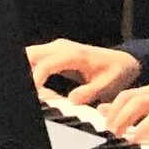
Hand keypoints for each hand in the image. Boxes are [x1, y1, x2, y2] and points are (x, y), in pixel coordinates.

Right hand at [26, 40, 141, 104]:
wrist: (123, 60)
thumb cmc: (116, 72)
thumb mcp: (108, 85)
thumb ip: (90, 92)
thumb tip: (71, 100)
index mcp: (73, 54)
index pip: (45, 64)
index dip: (36, 79)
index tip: (34, 95)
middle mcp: (61, 47)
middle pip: (31, 54)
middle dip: (24, 72)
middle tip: (27, 93)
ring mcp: (56, 48)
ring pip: (30, 54)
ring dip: (26, 71)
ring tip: (31, 91)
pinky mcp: (54, 54)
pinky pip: (35, 59)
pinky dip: (30, 71)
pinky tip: (34, 87)